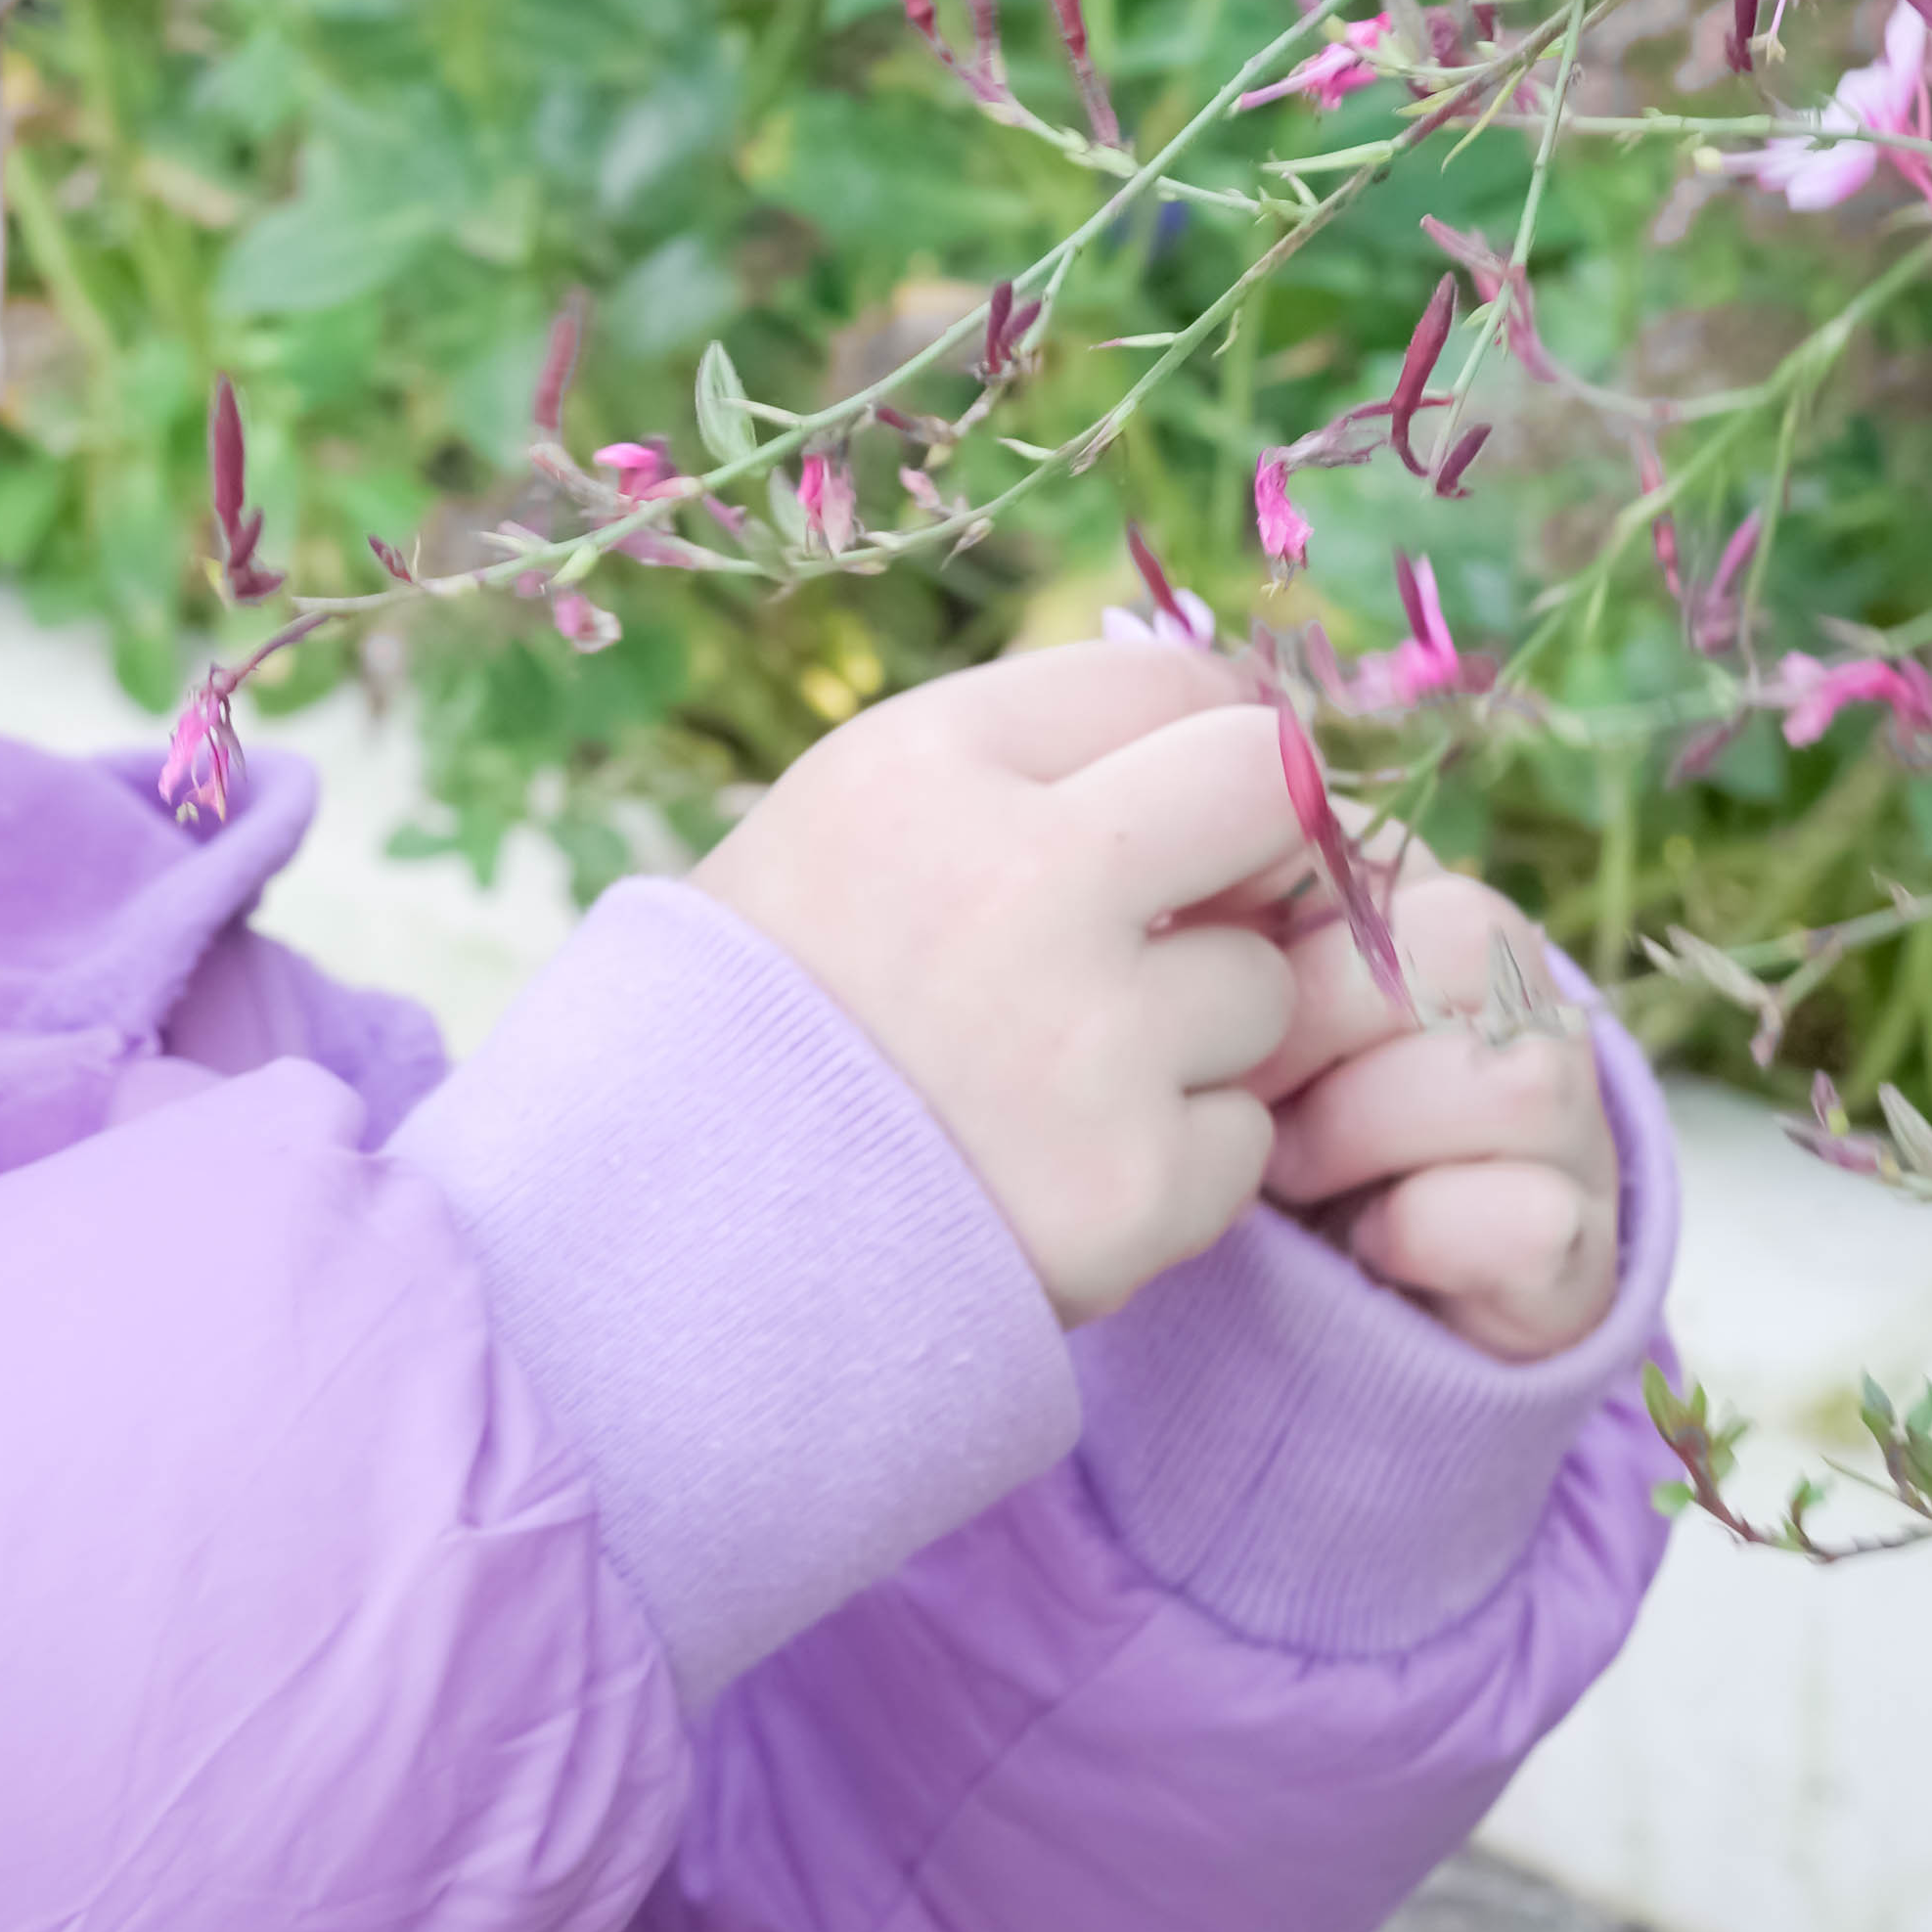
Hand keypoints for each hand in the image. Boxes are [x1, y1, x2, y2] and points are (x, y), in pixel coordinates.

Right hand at [687, 637, 1310, 1331]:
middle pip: (1266, 787)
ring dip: (1195, 1032)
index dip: (1194, 734)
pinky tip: (1052, 1173)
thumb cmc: (760, 1018)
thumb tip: (1230, 743)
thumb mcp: (843, 829)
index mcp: (926, 768)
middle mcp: (1019, 883)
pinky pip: (1240, 1138)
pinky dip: (1172, 1163)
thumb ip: (1020, 770)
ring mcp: (1088, 1045)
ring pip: (1263, 985)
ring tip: (1052, 1079)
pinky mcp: (1132, 1187)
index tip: (1187, 794)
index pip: (1162, 678)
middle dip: (1251, 846)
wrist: (666, 1253)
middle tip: (1188, 912)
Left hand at [1172, 841, 1622, 1361]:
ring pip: (1510, 1077)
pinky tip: (1367, 1241)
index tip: (1179, 970)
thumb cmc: (1248, 1128)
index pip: (1373, 846)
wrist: (1334, 1299)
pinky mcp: (1580, 1242)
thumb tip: (1148, 886)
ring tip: (1284, 1170)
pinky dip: (1424, 1232)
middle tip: (1229, 1086)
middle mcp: (1518, 996)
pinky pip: (1528, 1217)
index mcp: (1420, 909)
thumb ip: (1193, 936)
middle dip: (1312, 1016)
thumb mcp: (1207, 1016)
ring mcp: (1565, 1117)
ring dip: (1364, 1128)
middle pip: (1461, 938)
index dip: (1269, 907)